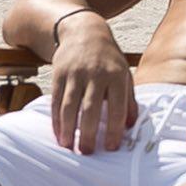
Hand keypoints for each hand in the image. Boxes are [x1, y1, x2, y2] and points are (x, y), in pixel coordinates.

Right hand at [50, 15, 135, 153]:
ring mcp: (75, 73)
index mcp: (116, 76)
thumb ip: (128, 100)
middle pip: (90, 108)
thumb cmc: (108, 59)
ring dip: (68, 128)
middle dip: (88, 133)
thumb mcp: (124, 74)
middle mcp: (96, 74)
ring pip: (69, 105)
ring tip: (68, 146)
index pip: (117, 107)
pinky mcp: (59, 74)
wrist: (84, 31)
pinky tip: (57, 133)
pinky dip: (55, 118)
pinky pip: (56, 99)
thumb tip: (131, 126)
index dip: (114, 129)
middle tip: (86, 153)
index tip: (111, 148)